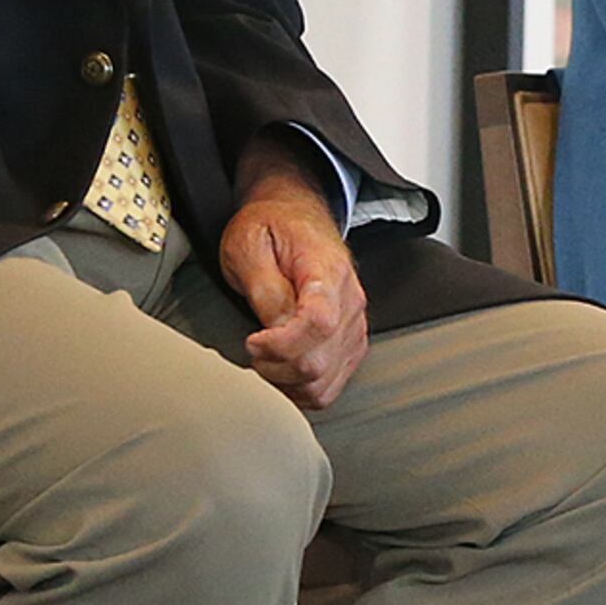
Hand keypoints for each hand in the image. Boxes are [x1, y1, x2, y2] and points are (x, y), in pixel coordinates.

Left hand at [219, 142, 370, 412]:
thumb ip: (265, 290)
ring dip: (286, 384)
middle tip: (250, 351)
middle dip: (276, 368)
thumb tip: (274, 332)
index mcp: (327, 271)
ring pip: (325, 383)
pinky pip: (330, 387)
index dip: (281, 345)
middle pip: (320, 362)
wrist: (297, 214)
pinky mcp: (350, 344)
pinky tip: (280, 373)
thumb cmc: (271, 227)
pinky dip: (301, 390)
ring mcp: (355, 326)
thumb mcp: (250, 246)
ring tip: (262, 362)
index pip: (319, 323)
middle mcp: (351, 301)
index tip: (253, 340)